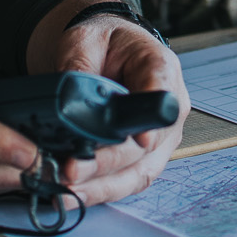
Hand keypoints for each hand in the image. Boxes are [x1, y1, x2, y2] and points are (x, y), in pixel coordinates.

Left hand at [24, 0, 188, 206]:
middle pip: (146, 145)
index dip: (153, 121)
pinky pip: (126, 180)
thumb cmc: (102, 42)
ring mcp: (160, 137)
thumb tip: (67, 96)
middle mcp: (169, 109)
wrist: (106, 51)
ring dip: (102, 186)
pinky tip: (71, 197)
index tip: (141, 140)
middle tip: (73, 171)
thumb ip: (78, 65)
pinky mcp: (144, 157)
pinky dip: (99, 191)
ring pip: (138, 172)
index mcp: (161, 68)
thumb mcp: (85, 39)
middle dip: (107, 163)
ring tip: (67, 193)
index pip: (162, 96)